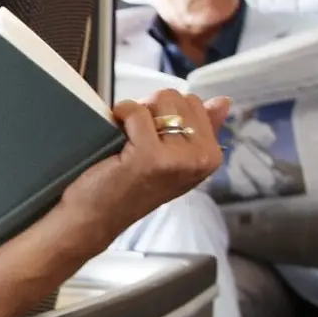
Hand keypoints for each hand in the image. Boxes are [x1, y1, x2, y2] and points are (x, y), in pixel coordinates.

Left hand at [59, 90, 230, 244]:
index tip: (152, 137)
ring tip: (128, 142)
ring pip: (159, 101)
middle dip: (151, 111)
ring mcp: (178, 158)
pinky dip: (121, 115)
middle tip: (136, 140)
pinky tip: (115, 136)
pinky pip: (136, 112)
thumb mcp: (172, 160)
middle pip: (176, 98)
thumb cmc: (127, 188)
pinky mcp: (150, 157)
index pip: (194, 103)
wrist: (94, 218)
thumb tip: (223, 100)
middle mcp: (201, 158)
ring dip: (136, 114)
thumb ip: (199, 129)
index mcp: (211, 155)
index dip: (164, 113)